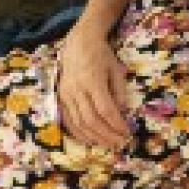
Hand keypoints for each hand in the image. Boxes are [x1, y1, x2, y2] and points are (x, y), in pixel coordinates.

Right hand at [57, 25, 131, 147]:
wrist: (78, 43)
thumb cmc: (101, 55)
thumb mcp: (116, 68)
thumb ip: (119, 91)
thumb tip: (123, 112)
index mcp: (92, 80)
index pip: (105, 109)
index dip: (116, 124)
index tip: (127, 132)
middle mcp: (77, 89)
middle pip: (91, 120)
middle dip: (107, 135)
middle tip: (120, 142)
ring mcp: (66, 94)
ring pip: (79, 123)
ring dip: (94, 137)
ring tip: (108, 144)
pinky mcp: (61, 98)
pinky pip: (68, 121)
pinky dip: (79, 134)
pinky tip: (90, 140)